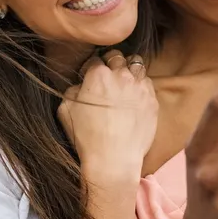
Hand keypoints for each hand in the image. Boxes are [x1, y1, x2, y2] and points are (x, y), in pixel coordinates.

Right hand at [57, 50, 157, 181]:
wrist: (113, 160)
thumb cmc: (87, 137)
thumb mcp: (65, 110)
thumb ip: (72, 89)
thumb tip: (81, 84)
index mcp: (98, 74)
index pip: (95, 59)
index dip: (91, 67)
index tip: (91, 76)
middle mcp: (121, 75)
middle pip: (117, 58)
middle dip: (111, 64)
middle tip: (108, 77)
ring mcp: (139, 86)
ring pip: (136, 64)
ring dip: (129, 70)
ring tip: (124, 82)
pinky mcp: (152, 99)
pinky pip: (147, 82)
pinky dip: (141, 84)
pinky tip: (134, 95)